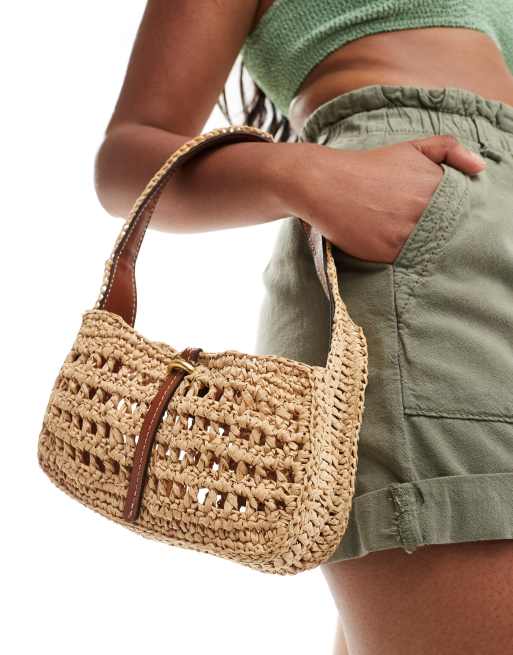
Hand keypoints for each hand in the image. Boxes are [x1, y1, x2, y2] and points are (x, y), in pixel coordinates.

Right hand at [290, 135, 485, 262]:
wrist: (325, 183)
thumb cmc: (367, 166)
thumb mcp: (410, 147)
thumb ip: (449, 149)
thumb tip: (481, 168)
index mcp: (435, 184)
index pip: (461, 209)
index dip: (454, 216)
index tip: (444, 218)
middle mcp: (425, 208)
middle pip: (448, 231)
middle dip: (440, 232)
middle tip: (428, 233)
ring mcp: (407, 232)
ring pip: (429, 248)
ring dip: (424, 247)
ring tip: (408, 240)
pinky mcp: (388, 251)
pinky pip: (407, 261)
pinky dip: (405, 258)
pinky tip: (395, 248)